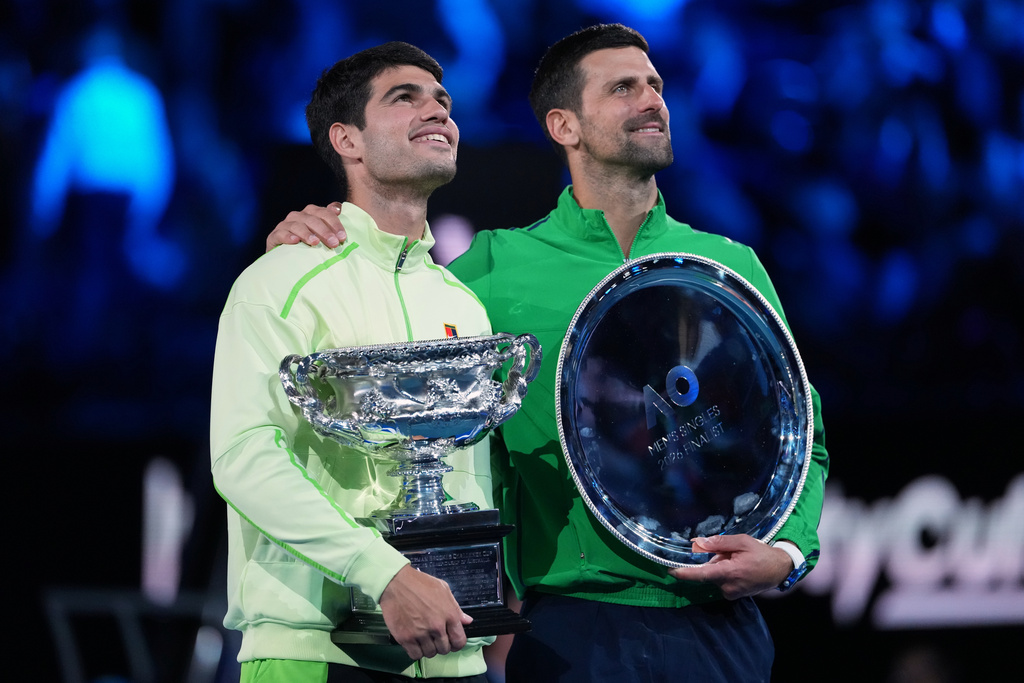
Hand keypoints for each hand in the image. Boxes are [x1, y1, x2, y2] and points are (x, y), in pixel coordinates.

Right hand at [266, 202, 345, 251]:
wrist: (287, 260)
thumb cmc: (309, 247)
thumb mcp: (322, 235)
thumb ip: (330, 221)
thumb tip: (338, 208)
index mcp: (311, 213)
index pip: (325, 213)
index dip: (335, 224)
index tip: (343, 237)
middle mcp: (298, 216)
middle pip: (312, 219)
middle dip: (324, 231)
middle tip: (334, 243)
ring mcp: (285, 225)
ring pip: (297, 225)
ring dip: (307, 233)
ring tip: (315, 242)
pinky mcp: (274, 236)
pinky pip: (280, 234)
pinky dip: (288, 236)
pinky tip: (295, 241)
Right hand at [378, 565, 472, 659]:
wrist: (395, 583)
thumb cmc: (419, 583)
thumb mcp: (443, 589)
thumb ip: (456, 607)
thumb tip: (467, 621)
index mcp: (449, 614)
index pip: (459, 640)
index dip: (457, 644)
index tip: (452, 642)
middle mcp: (436, 626)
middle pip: (445, 649)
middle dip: (442, 645)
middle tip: (435, 638)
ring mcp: (421, 633)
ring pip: (430, 653)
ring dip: (429, 649)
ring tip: (424, 639)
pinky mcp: (406, 638)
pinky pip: (415, 655)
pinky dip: (416, 651)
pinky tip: (415, 643)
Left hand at [668, 535, 792, 599]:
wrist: (781, 570)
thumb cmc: (762, 553)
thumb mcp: (742, 541)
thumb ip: (719, 543)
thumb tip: (698, 542)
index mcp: (729, 573)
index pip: (700, 574)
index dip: (683, 573)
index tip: (669, 570)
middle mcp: (728, 587)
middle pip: (708, 572)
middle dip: (712, 560)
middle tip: (728, 552)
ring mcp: (731, 593)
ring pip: (715, 576)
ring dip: (719, 566)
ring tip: (737, 558)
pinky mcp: (734, 595)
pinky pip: (722, 581)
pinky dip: (725, 572)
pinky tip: (738, 566)